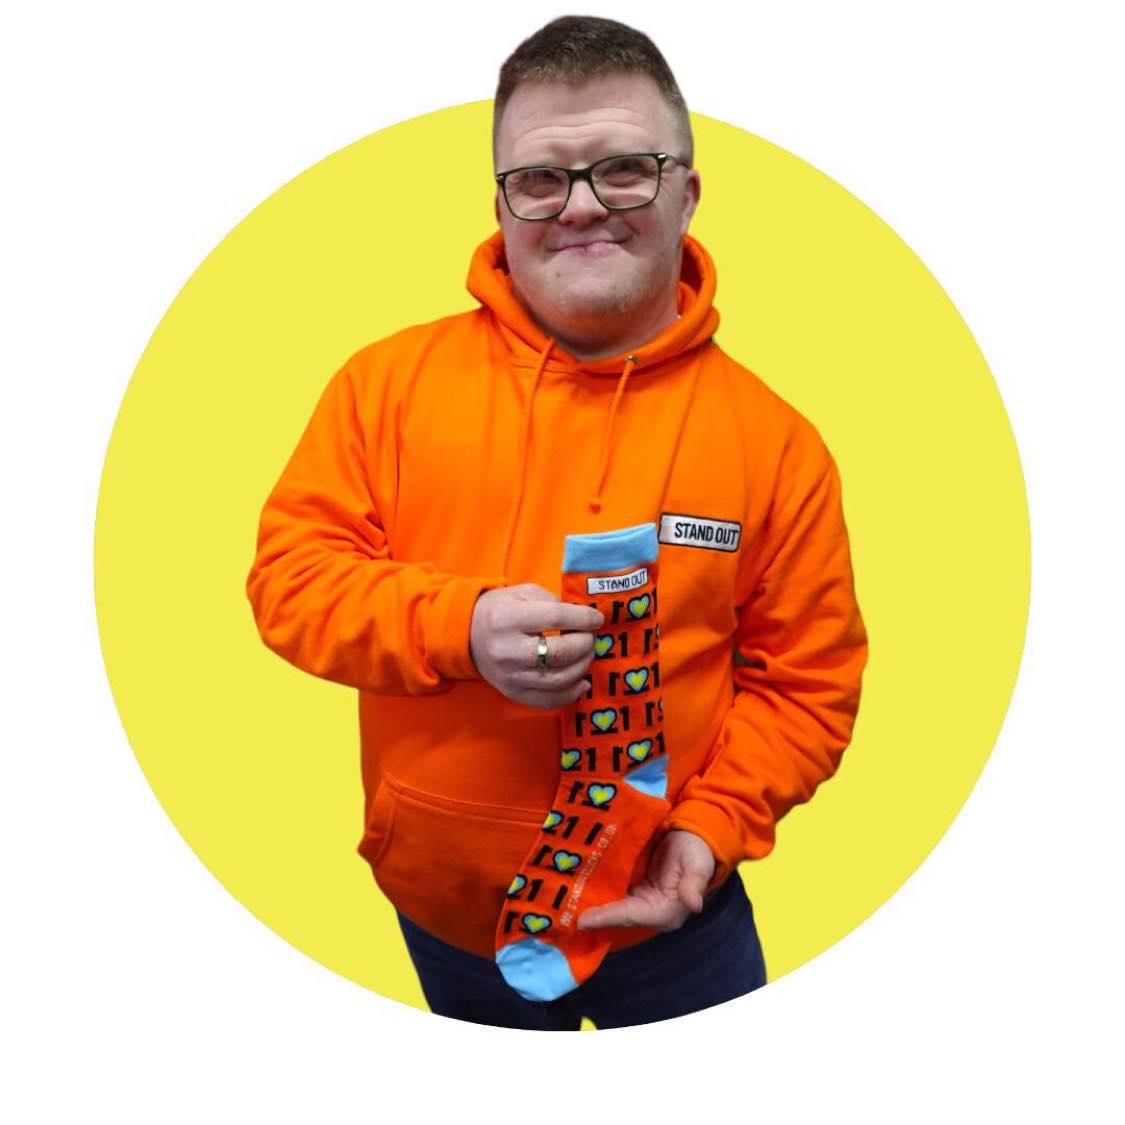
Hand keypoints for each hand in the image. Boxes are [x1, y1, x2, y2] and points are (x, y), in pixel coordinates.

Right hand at [470, 584, 604, 708]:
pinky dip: (571, 694)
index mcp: (507, 618)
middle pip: (559, 652)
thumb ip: (551, 601)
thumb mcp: (522, 592)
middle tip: (591, 637)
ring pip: (558, 679)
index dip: (583, 619)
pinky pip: (548, 700)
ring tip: (587, 654)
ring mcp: (510, 676)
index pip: (555, 618)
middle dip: (585, 644)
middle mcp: (507, 650)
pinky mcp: (513, 693)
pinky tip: (582, 682)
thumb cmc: (500, 610)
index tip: (597, 619)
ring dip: (582, 666)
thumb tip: (581, 619)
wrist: (468, 635)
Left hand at [577, 830, 716, 931]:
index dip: (608, 918)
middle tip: (563, 914)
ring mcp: (639, 899)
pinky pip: (611, 891)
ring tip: (563, 903)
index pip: (632, 916)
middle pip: (616, 914)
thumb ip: (694, 883)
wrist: (693, 834)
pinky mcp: (632, 887)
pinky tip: (576, 886)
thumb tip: (695, 904)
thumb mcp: (698, 863)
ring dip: (590, 904)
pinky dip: (596, 890)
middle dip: (593, 915)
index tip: (583, 920)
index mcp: (666, 911)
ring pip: (611, 904)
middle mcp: (649, 910)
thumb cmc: (698, 850)